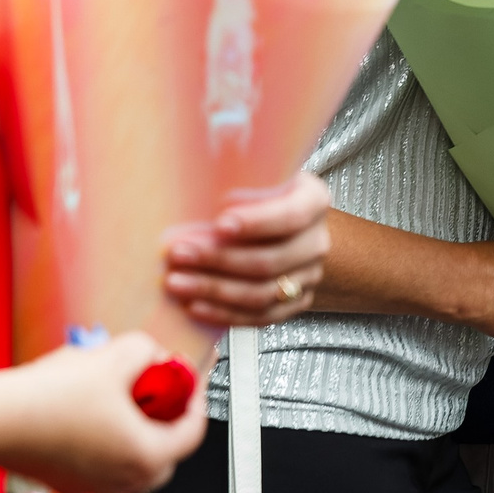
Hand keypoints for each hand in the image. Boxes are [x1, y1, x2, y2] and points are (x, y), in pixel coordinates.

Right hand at [0, 333, 206, 492]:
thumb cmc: (49, 398)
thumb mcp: (117, 355)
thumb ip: (148, 351)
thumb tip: (153, 355)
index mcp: (146, 455)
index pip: (194, 431)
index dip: (195, 396)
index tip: (189, 379)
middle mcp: (123, 480)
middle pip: (166, 449)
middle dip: (166, 415)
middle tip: (158, 388)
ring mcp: (93, 487)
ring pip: (132, 458)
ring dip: (136, 428)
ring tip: (122, 396)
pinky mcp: (67, 483)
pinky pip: (102, 462)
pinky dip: (107, 439)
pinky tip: (91, 410)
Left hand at [162, 172, 332, 326]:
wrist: (283, 224)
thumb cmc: (261, 195)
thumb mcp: (257, 175)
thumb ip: (237, 180)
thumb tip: (195, 191)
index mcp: (313, 201)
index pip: (291, 215)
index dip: (256, 222)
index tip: (220, 223)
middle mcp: (316, 241)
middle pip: (270, 260)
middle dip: (219, 259)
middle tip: (180, 253)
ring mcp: (308, 275)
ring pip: (262, 293)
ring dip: (214, 290)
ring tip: (177, 282)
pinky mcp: (295, 302)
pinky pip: (260, 318)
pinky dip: (224, 314)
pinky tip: (195, 305)